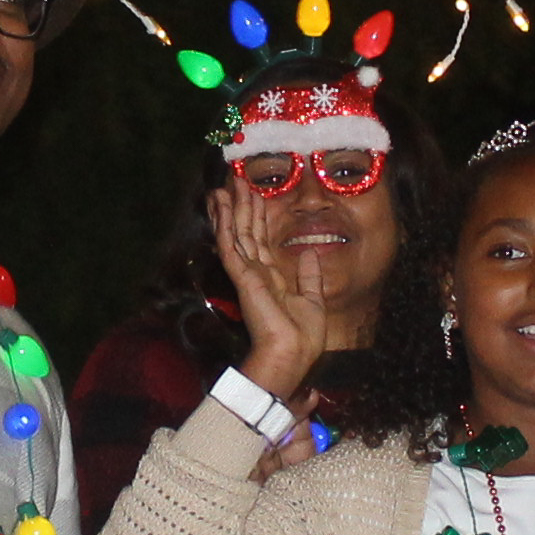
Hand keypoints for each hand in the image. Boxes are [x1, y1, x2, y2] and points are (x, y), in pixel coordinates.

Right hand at [204, 180, 354, 401]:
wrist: (293, 354)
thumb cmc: (303, 336)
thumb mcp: (313, 300)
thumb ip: (309, 276)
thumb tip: (311, 252)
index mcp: (271, 278)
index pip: (260, 240)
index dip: (257, 216)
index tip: (255, 194)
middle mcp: (256, 272)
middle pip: (246, 232)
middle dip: (242, 206)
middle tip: (237, 180)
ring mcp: (247, 273)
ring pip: (235, 234)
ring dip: (229, 209)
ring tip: (225, 186)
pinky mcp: (242, 277)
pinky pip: (231, 245)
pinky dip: (224, 224)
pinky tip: (220, 206)